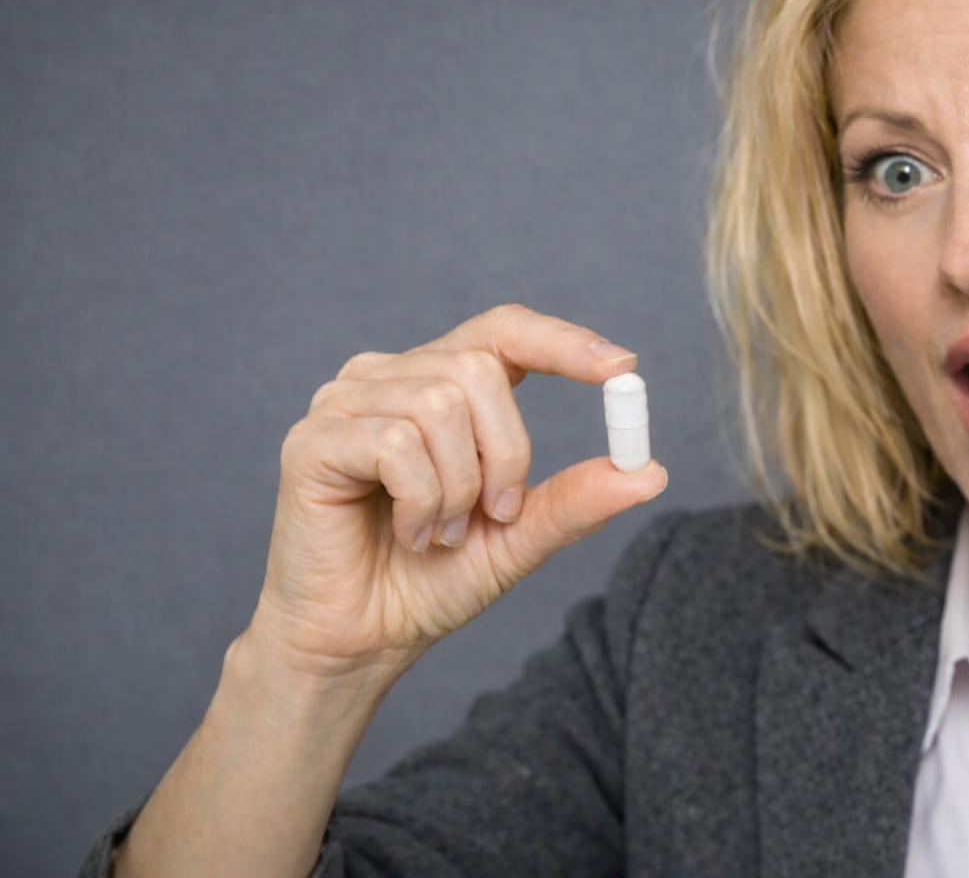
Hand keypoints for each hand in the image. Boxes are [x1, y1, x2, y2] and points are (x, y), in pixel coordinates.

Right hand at [248, 304, 666, 682]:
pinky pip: (394, 442)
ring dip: (459, 487)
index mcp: (440, 385)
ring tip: (438, 532)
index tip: (623, 368)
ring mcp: (345, 404)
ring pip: (440, 405)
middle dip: (507, 452)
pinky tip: (407, 533)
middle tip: (493, 514)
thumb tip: (650, 472)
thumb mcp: (519, 539)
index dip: (563, 341)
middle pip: (480, 368)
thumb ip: (575, 501)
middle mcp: (390, 378)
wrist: (359, 643)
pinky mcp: (311, 441)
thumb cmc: (428, 583)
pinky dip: (420, 499)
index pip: (504, 331)